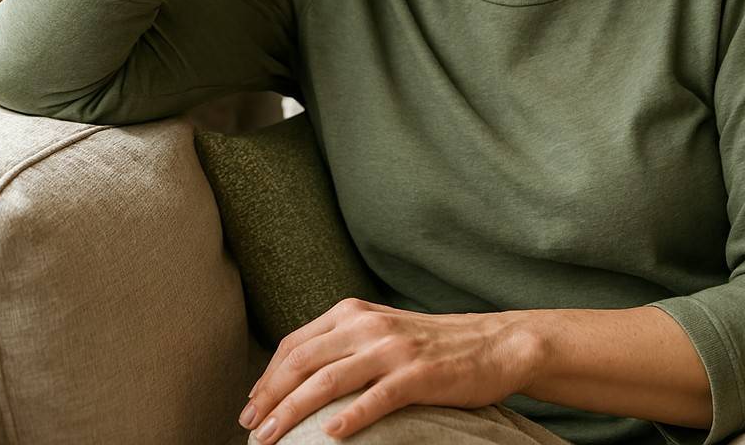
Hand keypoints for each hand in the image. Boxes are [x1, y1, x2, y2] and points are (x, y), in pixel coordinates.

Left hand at [238, 297, 537, 441]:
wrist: (493, 343)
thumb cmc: (432, 344)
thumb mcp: (381, 331)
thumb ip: (343, 343)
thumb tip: (297, 376)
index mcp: (354, 312)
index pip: (295, 343)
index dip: (267, 377)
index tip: (250, 406)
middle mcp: (368, 324)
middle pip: (303, 362)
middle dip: (270, 398)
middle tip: (250, 430)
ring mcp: (393, 349)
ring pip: (329, 381)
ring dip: (293, 412)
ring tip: (272, 439)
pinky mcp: (418, 374)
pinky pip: (376, 398)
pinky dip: (350, 418)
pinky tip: (330, 436)